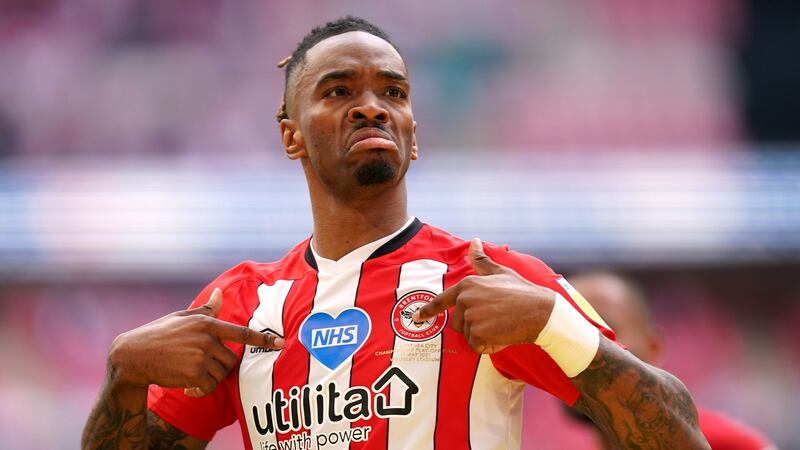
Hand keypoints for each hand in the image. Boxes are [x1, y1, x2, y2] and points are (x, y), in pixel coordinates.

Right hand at [108, 288, 282, 396]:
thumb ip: (206, 310)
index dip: (263, 339)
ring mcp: (200, 356)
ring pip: (221, 374)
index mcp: (205, 323)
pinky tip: (187, 386)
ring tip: (190, 375)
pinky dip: (200, 390)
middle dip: (220, 366)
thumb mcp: (182, 318)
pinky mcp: (193, 373)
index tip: (280, 343)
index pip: (241, 332)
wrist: (132, 356)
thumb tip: (220, 293)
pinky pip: (209, 386)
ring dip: (209, 379)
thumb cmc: (158, 334)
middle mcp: (206, 338)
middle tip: (200, 367)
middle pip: (231, 359)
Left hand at [414, 239, 555, 353]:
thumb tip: (473, 241)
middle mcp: (465, 299)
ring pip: (468, 336)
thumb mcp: (501, 272)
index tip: (417, 318)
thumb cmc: (522, 292)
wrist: (540, 312)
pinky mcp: (478, 334)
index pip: (442, 300)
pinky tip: (503, 335)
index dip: (429, 310)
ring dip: (482, 337)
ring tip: (501, 325)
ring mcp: (471, 317)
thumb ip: (482, 260)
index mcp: (467, 284)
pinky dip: (489, 346)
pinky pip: (477, 347)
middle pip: (458, 323)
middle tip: (497, 318)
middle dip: (474, 326)